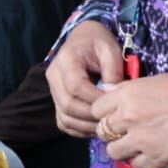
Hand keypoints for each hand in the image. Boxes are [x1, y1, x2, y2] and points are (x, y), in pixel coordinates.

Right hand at [45, 20, 124, 137]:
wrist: (84, 39)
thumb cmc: (99, 43)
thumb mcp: (111, 50)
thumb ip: (112, 72)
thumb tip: (111, 96)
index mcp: (66, 59)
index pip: (76, 86)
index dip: (95, 99)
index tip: (114, 104)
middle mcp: (53, 75)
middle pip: (67, 104)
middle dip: (91, 116)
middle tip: (112, 119)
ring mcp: (52, 89)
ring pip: (64, 116)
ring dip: (86, 126)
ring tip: (106, 125)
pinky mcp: (56, 100)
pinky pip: (64, 121)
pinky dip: (79, 129)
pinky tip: (95, 126)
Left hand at [90, 74, 167, 167]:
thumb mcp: (152, 82)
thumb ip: (125, 89)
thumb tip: (106, 92)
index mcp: (126, 96)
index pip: (96, 110)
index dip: (104, 113)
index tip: (113, 115)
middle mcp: (129, 119)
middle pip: (102, 131)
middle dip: (111, 131)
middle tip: (125, 130)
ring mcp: (141, 141)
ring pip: (114, 151)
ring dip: (122, 148)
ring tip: (135, 143)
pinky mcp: (155, 159)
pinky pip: (135, 164)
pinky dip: (141, 159)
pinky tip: (150, 151)